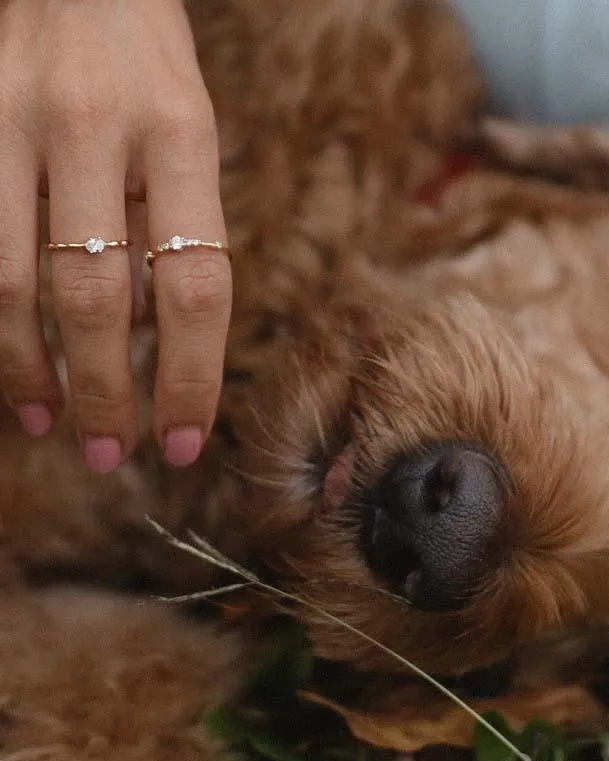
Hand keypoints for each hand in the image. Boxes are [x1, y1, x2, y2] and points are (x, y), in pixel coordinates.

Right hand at [0, 0, 231, 471]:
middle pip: (99, 298)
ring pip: (15, 283)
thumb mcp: (186, 134)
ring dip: (33, 372)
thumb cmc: (143, 64)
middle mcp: (95, 127)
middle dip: (107, 392)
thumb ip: (174, 227)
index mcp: (181, 133)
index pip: (195, 288)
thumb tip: (157, 333)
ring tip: (52, 424)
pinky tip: (11, 363)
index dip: (190, 377)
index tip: (185, 440)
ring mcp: (10, 117)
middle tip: (113, 453)